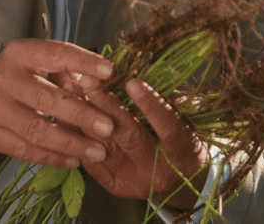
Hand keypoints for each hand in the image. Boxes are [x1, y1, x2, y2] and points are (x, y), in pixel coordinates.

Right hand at [0, 38, 116, 167]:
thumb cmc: (22, 77)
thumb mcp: (41, 64)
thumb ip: (68, 71)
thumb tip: (103, 81)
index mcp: (20, 53)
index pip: (55, 54)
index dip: (83, 62)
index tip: (110, 71)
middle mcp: (4, 77)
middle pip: (46, 98)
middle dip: (80, 114)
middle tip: (108, 127)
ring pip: (36, 129)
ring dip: (71, 143)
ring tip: (98, 152)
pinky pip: (25, 150)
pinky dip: (52, 157)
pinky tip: (74, 160)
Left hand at [81, 79, 209, 210]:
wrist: (185, 184)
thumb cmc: (187, 141)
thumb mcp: (191, 119)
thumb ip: (175, 101)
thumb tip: (150, 76)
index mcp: (184, 153)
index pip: (167, 127)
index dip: (150, 104)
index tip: (131, 81)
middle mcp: (161, 172)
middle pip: (130, 137)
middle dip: (107, 106)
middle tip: (90, 81)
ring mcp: (137, 182)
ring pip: (107, 148)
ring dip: (89, 119)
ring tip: (75, 93)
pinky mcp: (117, 187)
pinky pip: (94, 161)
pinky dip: (82, 138)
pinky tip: (73, 116)